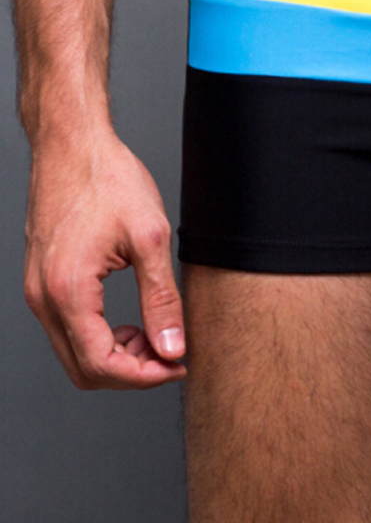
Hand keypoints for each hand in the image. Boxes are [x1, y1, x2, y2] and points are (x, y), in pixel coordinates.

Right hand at [24, 127, 185, 388]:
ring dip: (118, 356)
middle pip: (84, 369)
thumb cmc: (108, 180)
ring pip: (74, 354)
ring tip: (157, 334)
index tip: (179, 364)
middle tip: (173, 354)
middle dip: (133, 372)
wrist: (73, 146)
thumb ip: (162, 299)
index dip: (145, 376)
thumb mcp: (150, 238)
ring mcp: (38, 292)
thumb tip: (173, 347)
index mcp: (68, 291)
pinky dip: (102, 337)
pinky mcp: (43, 282)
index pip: (102, 365)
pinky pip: (69, 331)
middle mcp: (44, 298)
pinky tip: (134, 321)